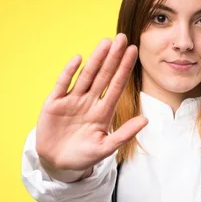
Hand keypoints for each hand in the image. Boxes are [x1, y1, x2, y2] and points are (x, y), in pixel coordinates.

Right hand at [35, 33, 147, 178]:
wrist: (58, 164)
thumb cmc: (84, 156)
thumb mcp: (106, 147)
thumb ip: (124, 134)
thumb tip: (145, 120)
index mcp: (103, 112)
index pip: (116, 86)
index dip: (124, 69)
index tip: (133, 52)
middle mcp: (89, 102)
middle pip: (103, 76)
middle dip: (113, 57)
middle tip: (122, 37)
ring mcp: (72, 101)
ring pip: (86, 76)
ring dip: (96, 60)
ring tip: (105, 42)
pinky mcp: (55, 103)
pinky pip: (63, 84)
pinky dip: (70, 72)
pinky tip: (79, 59)